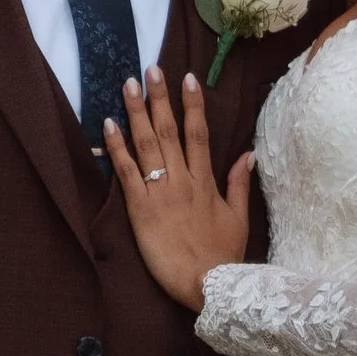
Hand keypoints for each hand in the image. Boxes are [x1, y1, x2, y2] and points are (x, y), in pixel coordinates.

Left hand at [107, 69, 252, 311]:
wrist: (209, 285)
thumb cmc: (224, 257)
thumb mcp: (239, 219)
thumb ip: (239, 185)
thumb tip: (247, 155)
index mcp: (207, 182)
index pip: (199, 134)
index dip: (193, 105)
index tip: (188, 78)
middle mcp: (184, 181)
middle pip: (170, 131)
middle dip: (161, 98)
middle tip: (152, 69)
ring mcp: (161, 193)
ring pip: (148, 144)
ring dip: (137, 112)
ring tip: (128, 84)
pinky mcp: (141, 210)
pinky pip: (127, 173)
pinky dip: (118, 147)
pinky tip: (109, 124)